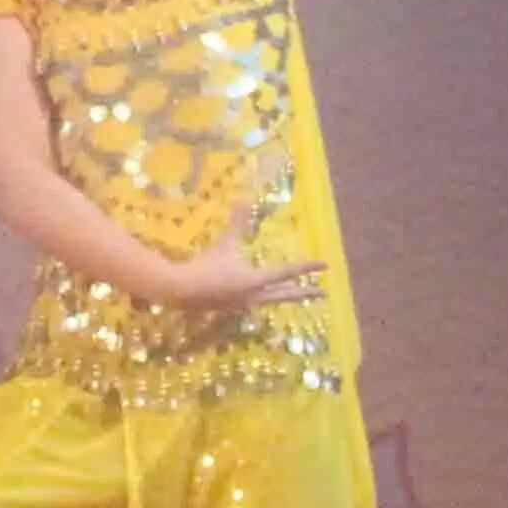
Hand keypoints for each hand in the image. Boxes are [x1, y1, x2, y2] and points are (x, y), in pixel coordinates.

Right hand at [145, 242, 324, 309]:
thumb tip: (244, 199)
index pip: (287, 272)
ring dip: (283, 298)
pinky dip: (261, 299)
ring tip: (290, 296)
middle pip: (285, 295)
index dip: (307, 267)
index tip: (325, 265)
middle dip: (304, 293)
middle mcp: (256, 295)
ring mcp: (243, 304)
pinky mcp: (230, 308)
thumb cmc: (207, 266)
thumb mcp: (225, 244)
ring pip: (270, 301)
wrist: (182, 290)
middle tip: (322, 294)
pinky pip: (252, 304)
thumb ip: (237, 224)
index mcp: (257, 279)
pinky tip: (256, 298)